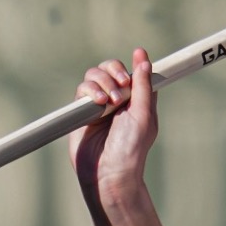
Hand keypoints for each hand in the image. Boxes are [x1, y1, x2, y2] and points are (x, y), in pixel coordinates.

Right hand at [68, 47, 157, 195]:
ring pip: (94, 75)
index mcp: (137, 101)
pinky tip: (98, 102)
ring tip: (109, 100)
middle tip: (122, 85)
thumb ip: (143, 86)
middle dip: (115, 71)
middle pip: (111, 68)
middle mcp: (118, 100)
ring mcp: (99, 105)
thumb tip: (144, 60)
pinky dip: (90, 90)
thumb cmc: (131, 148)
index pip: (134, 72)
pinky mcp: (82, 112)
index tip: (137, 53)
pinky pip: (82, 89)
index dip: (135, 63)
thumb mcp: (143, 115)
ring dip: (103, 81)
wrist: (108, 172)